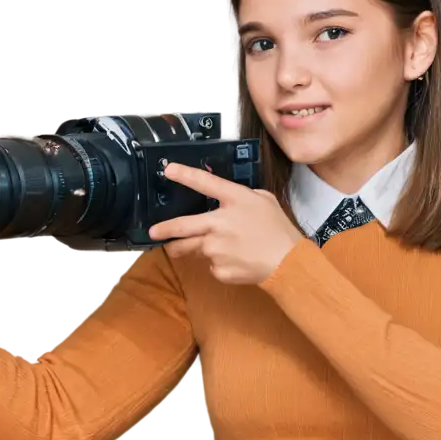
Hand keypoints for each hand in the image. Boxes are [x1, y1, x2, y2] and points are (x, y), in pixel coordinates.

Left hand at [147, 163, 303, 284]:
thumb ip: (241, 197)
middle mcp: (220, 223)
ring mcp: (216, 248)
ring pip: (196, 248)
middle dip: (164, 230)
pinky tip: (237, 260)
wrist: (287, 263)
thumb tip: (227, 200)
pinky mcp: (218, 269)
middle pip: (182, 226)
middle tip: (153, 233)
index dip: (184, 175)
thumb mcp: (264, 201)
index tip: (167, 170)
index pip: (205, 183)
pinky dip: (220, 263)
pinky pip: (212, 265)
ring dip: (198, 248)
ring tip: (213, 247)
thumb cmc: (278, 229)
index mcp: (234, 201)